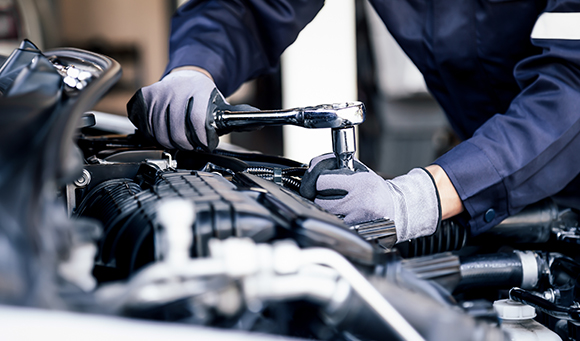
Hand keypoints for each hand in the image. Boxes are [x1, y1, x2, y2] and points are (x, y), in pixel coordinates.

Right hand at [127, 69, 254, 150]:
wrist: (186, 77)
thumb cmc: (205, 97)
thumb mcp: (223, 105)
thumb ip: (239, 116)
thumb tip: (261, 122)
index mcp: (199, 90)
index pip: (197, 122)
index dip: (202, 140)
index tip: (205, 145)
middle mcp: (176, 90)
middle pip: (176, 132)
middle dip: (186, 145)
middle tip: (192, 146)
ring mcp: (158, 93)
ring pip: (159, 133)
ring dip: (170, 142)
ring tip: (179, 140)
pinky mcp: (145, 98)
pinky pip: (145, 126)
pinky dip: (154, 134)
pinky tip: (164, 132)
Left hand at [300, 154, 440, 242]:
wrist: (396, 209)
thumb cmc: (375, 190)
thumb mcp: (361, 172)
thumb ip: (338, 166)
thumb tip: (313, 166)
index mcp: (359, 183)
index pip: (321, 181)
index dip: (317, 180)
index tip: (320, 181)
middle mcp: (357, 201)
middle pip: (318, 199)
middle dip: (317, 195)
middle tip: (324, 193)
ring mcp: (355, 218)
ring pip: (324, 213)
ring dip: (323, 208)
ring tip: (334, 203)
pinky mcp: (354, 231)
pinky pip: (333, 224)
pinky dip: (331, 219)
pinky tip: (340, 214)